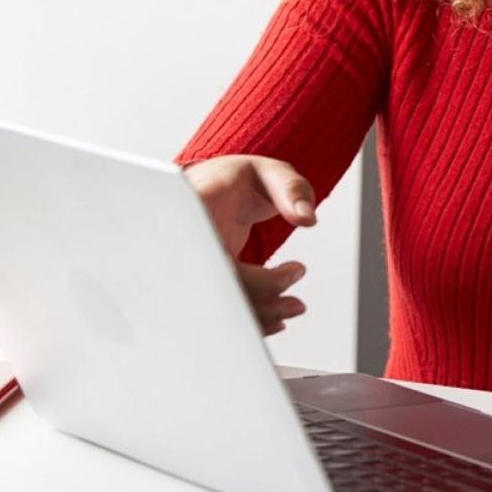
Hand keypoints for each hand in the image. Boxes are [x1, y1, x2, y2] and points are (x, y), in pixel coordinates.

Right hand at [182, 154, 316, 336]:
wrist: (217, 191)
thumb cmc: (238, 180)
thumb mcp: (269, 172)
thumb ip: (291, 189)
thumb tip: (307, 218)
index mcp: (196, 207)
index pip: (207, 245)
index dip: (242, 273)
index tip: (289, 272)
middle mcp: (185, 241)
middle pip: (213, 283)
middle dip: (258, 300)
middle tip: (296, 302)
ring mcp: (189, 265)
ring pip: (214, 302)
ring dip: (257, 315)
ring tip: (294, 307)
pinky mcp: (201, 283)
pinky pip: (218, 307)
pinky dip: (248, 319)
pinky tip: (276, 319)